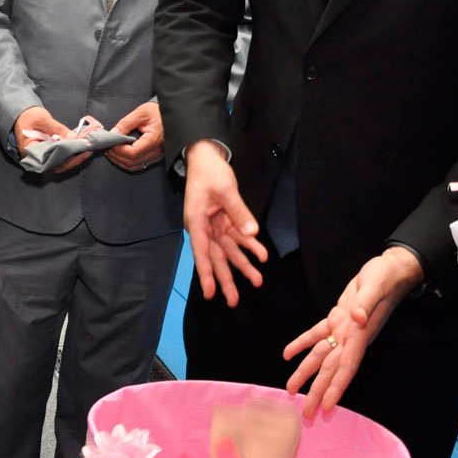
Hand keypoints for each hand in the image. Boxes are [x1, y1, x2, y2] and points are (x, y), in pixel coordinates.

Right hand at [14, 105, 89, 173]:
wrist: (22, 115)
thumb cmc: (28, 116)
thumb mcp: (43, 119)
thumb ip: (58, 129)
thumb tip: (73, 138)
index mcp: (29, 151)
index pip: (49, 159)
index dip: (66, 156)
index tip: (78, 149)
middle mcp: (35, 159)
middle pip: (57, 165)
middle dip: (74, 158)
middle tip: (87, 149)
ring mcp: (42, 158)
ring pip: (60, 164)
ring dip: (74, 157)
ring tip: (86, 148)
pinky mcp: (48, 155)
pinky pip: (60, 158)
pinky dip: (71, 154)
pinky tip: (80, 147)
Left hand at [105, 101, 164, 171]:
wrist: (172, 115)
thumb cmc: (158, 112)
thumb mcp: (141, 113)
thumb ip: (125, 123)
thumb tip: (113, 133)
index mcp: (153, 139)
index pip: (133, 153)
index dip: (119, 151)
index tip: (110, 144)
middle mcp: (156, 151)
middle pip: (132, 162)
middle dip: (117, 157)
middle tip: (107, 148)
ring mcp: (156, 156)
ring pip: (135, 166)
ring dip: (120, 161)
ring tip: (111, 151)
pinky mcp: (155, 157)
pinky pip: (139, 165)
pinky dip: (128, 162)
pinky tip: (121, 155)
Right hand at [182, 140, 266, 306]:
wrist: (207, 156)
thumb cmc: (209, 171)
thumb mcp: (224, 189)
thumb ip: (238, 211)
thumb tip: (251, 233)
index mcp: (196, 222)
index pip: (202, 252)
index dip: (206, 274)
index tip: (210, 294)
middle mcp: (204, 227)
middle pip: (216, 257)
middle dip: (226, 278)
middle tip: (234, 301)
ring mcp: (215, 225)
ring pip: (229, 250)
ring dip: (243, 264)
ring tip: (257, 281)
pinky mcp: (225, 219)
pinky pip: (238, 236)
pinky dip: (249, 245)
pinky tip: (261, 255)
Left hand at [282, 246, 424, 416]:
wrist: (392, 269)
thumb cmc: (386, 276)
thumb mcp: (376, 285)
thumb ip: (366, 303)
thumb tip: (358, 319)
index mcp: (360, 333)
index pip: (347, 365)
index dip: (337, 387)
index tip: (328, 407)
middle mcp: (351, 337)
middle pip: (331, 368)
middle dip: (319, 391)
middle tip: (307, 414)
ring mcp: (344, 328)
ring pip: (321, 355)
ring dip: (306, 372)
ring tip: (291, 390)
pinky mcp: (338, 317)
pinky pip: (317, 334)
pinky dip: (302, 344)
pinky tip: (287, 354)